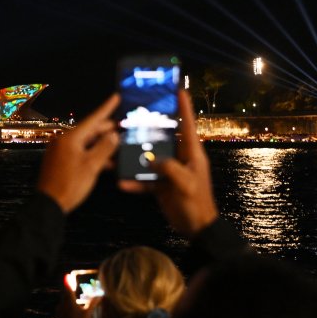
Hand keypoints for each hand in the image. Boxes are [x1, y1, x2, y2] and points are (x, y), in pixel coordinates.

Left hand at [37, 95, 118, 213]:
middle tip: (123, 127)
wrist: (49, 204)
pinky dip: (93, 154)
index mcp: (70, 138)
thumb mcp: (92, 166)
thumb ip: (104, 148)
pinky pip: (80, 151)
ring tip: (118, 145)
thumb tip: (113, 134)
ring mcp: (61, 150)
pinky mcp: (61, 161)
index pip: (93, 119)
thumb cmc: (70, 184)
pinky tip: (106, 161)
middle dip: (106, 129)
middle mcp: (64, 140)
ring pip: (85, 142)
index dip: (106, 108)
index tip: (116, 96)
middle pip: (89, 130)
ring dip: (101, 144)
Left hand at [56, 283, 98, 317]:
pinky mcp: (58, 315)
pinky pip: (62, 306)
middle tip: (71, 282)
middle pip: (65, 293)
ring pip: (63, 300)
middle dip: (68, 288)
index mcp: (69, 301)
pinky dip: (66, 303)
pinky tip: (70, 307)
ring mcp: (59, 310)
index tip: (67, 274)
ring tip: (72, 294)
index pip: (67, 288)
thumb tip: (100, 295)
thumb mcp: (88, 313)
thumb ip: (93, 303)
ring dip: (67, 296)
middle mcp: (62, 304)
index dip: (68, 281)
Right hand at [120, 90, 218, 235]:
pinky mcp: (161, 184)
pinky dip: (134, 182)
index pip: (188, 124)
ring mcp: (169, 170)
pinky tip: (121, 183)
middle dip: (151, 125)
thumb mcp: (186, 184)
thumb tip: (153, 160)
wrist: (196, 228)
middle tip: (136, 112)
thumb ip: (170, 168)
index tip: (178, 88)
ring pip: (151, 156)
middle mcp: (180, 157)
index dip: (184, 106)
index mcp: (192, 153)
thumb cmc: (197, 203)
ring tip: (120, 144)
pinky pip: (145, 179)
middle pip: (165, 136)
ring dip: (137, 153)